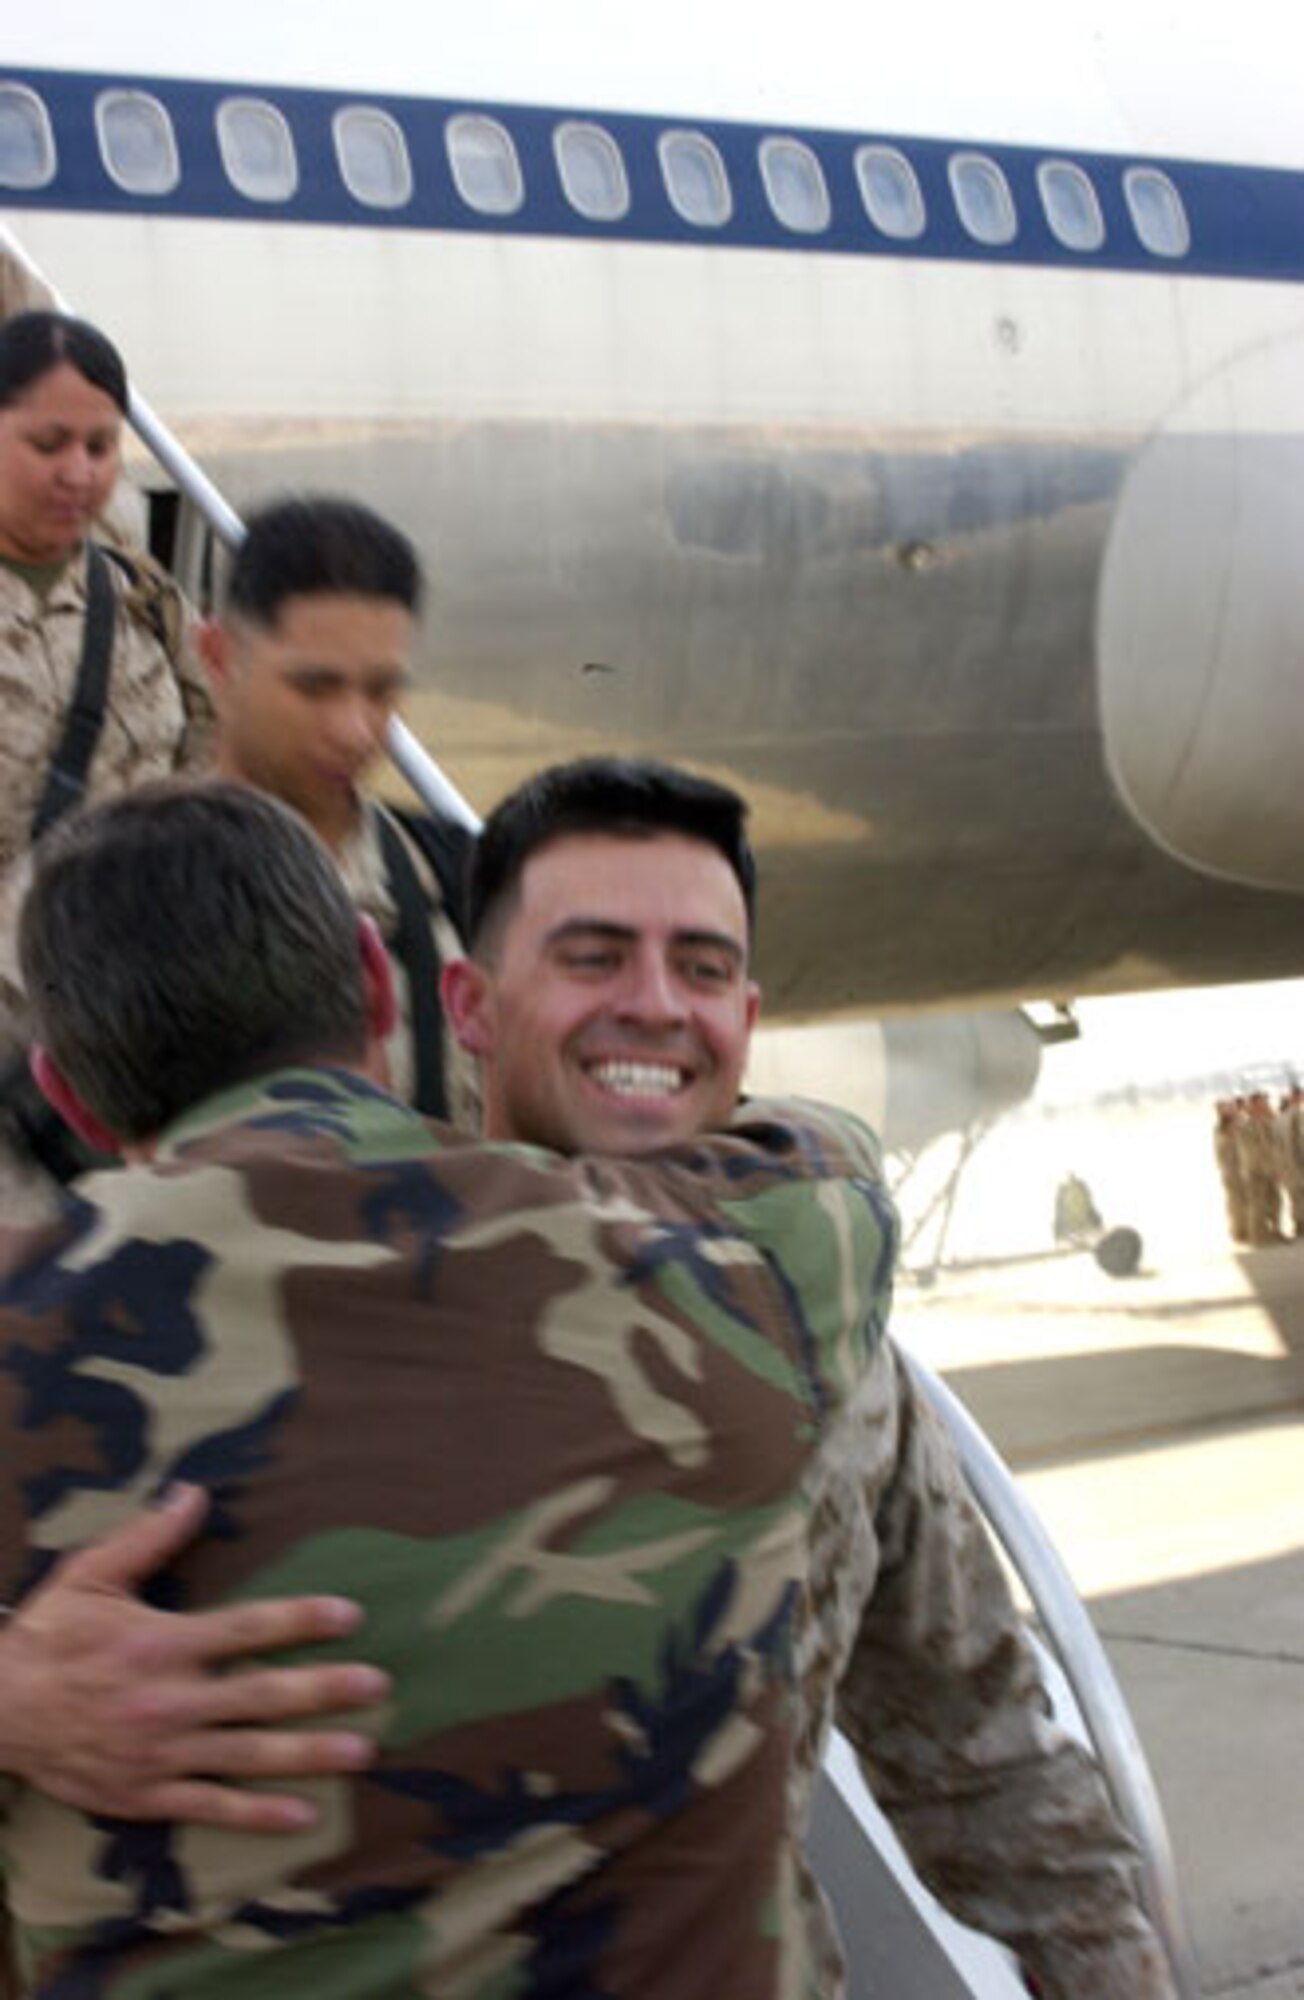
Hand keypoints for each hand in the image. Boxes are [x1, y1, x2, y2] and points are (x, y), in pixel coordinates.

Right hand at [0, 1485, 389, 1830]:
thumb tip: (194, 1491)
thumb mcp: (91, 1575)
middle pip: (261, 1694)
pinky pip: (211, 1805)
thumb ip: (149, 1537)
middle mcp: (169, 1699)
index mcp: (162, 1642)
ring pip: (248, 1754)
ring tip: (363, 1751)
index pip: (246, 1628)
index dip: (301, 1620)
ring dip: (309, 1753)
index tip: (350, 1615)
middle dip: (325, 1690)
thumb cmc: (50, 1636)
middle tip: (379, 1686)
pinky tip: (303, 1815)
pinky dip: (258, 1813)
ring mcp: (161, 1752)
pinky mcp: (146, 1793)